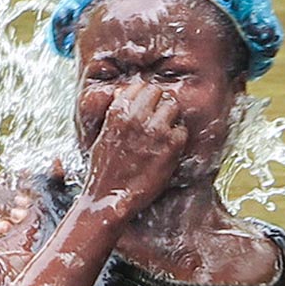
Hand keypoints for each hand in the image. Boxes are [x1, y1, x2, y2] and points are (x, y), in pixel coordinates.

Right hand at [80, 83, 186, 220]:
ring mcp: (155, 130)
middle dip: (158, 105)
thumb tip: (122, 96)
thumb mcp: (102, 136)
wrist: (109, 198)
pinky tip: (168, 151)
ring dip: (170, 120)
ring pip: (173, 107)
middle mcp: (137, 116)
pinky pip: (182, 130)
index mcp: (118, 111)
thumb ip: (115, 115)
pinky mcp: (170, 145)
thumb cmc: (103, 171)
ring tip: (163, 136)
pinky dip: (178, 140)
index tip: (145, 110)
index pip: (140, 87)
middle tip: (157, 122)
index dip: (144, 98)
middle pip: (158, 92)